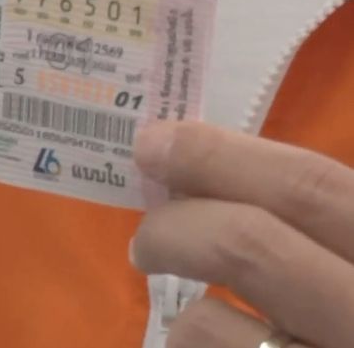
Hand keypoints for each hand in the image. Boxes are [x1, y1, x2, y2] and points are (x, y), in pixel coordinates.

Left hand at [131, 121, 353, 347]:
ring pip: (208, 328)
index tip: (156, 143)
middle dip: (174, 227)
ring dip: (184, 324)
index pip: (310, 187)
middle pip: (247, 245)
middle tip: (146, 241)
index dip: (219, 156)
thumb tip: (214, 171)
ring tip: (202, 339)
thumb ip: (325, 232)